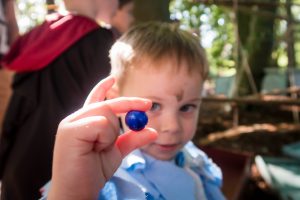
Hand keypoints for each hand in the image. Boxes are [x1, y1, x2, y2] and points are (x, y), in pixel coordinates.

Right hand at [48, 76, 157, 199]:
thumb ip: (132, 139)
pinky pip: (101, 123)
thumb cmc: (93, 172)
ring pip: (106, 113)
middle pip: (107, 104)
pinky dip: (105, 138)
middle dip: (129, 107)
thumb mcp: (117, 152)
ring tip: (100, 150)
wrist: (78, 192)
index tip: (113, 78)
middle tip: (147, 106)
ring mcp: (70, 124)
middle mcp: (75, 120)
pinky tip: (94, 150)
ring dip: (112, 134)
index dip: (103, 88)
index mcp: (84, 122)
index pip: (94, 99)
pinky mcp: (69, 131)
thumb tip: (153, 130)